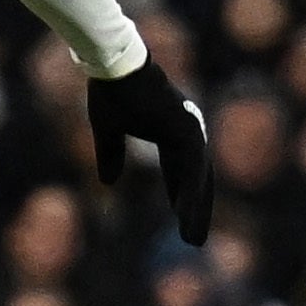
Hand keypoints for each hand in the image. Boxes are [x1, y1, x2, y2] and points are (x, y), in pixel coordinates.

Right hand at [85, 60, 213, 246]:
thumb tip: (108, 182)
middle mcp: (186, 134)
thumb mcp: (107, 130)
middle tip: (194, 240)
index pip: (181, 172)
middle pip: (197, 180)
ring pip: (198, 180)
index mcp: (170, 133)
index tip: (180, 219)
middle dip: (196, 210)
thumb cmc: (111, 91)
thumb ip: (111, 155)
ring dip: (196, 210)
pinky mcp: (185, 132)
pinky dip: (190, 193)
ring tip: (193, 238)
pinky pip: (191, 170)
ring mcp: (189, 132)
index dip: (180, 196)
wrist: (115, 65)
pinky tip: (185, 214)